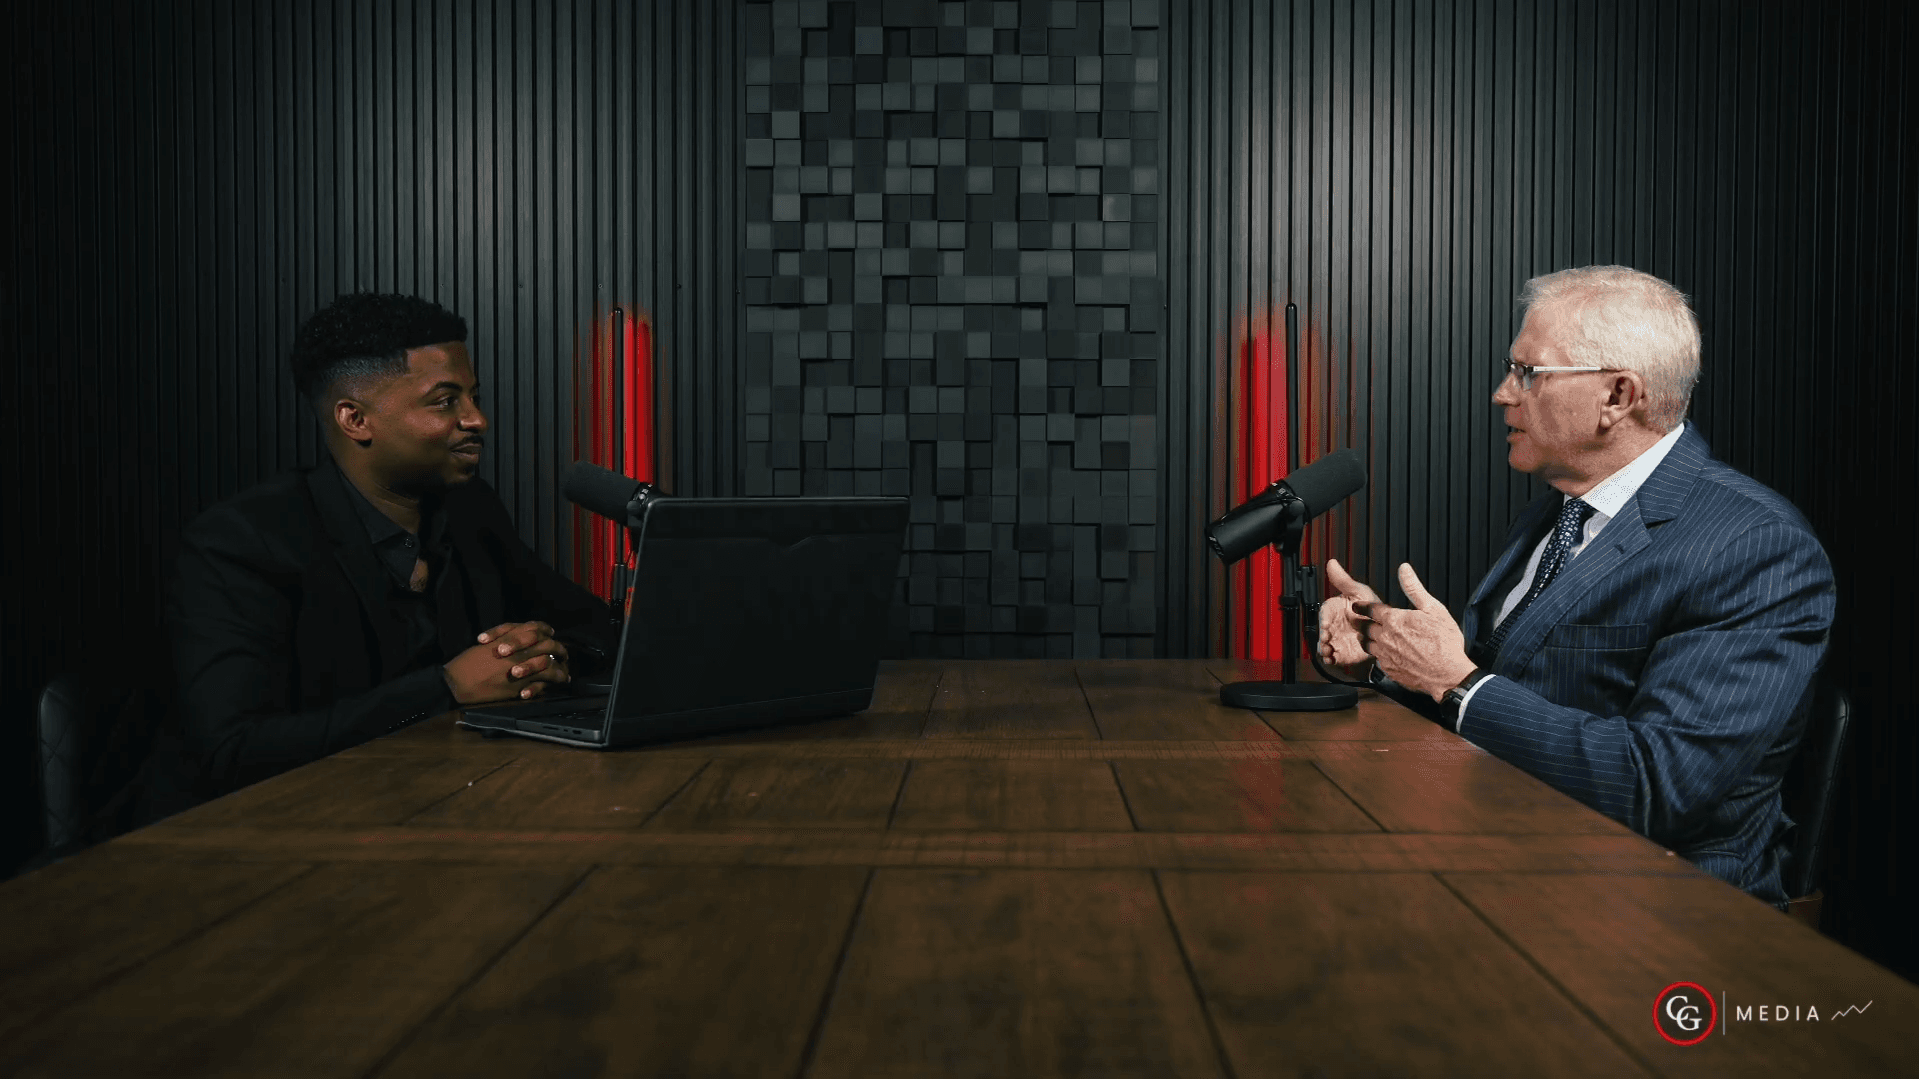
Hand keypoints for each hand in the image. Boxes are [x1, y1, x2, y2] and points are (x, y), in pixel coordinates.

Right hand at [442, 621, 571, 704]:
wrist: (457, 682)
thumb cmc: (467, 663)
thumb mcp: (487, 643)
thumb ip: (505, 637)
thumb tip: (521, 635)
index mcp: (509, 638)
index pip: (535, 628)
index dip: (546, 631)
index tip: (551, 634)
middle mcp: (518, 650)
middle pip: (548, 645)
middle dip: (559, 649)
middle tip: (563, 654)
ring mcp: (520, 668)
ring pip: (548, 664)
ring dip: (559, 669)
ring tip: (564, 674)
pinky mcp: (519, 685)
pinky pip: (541, 683)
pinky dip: (550, 684)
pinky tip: (555, 685)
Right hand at [1318, 558, 1381, 677]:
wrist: (1384, 629)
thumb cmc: (1371, 608)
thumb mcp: (1358, 591)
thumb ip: (1343, 580)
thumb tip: (1332, 563)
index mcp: (1334, 611)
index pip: (1324, 616)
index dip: (1324, 622)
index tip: (1326, 628)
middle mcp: (1334, 626)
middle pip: (1322, 633)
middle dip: (1322, 639)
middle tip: (1327, 641)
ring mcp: (1338, 640)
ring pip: (1325, 647)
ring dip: (1325, 650)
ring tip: (1329, 652)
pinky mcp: (1343, 653)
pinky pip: (1334, 658)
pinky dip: (1331, 660)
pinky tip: (1334, 659)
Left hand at [1350, 564, 1476, 701]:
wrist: (1448, 674)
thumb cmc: (1444, 643)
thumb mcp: (1433, 608)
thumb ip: (1414, 588)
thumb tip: (1404, 570)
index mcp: (1394, 620)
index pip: (1370, 609)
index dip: (1362, 606)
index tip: (1356, 606)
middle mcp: (1385, 637)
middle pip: (1364, 628)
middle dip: (1359, 623)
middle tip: (1356, 621)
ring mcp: (1386, 655)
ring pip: (1367, 645)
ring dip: (1365, 639)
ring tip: (1364, 637)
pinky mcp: (1390, 670)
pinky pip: (1377, 661)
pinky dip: (1377, 655)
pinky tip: (1381, 654)